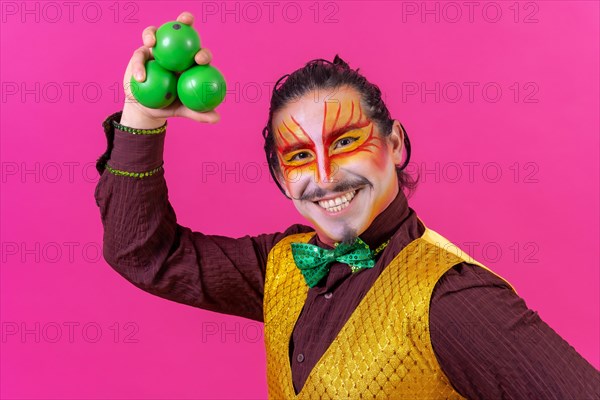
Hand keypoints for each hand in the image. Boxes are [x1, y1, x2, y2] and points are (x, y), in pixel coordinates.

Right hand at [121, 11, 219, 128]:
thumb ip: (199, 113)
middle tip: (184, 24)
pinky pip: (139, 54)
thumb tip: (216, 119)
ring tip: (151, 42)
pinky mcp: (140, 54)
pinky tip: (140, 74)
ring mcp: (157, 50)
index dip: (203, 53)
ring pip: (156, 33)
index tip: (200, 59)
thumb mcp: (184, 110)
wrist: (147, 108)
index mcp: (189, 63)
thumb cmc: (169, 106)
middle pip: (182, 32)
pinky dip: (139, 64)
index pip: (200, 54)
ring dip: (152, 33)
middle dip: (185, 22)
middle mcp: (174, 52)